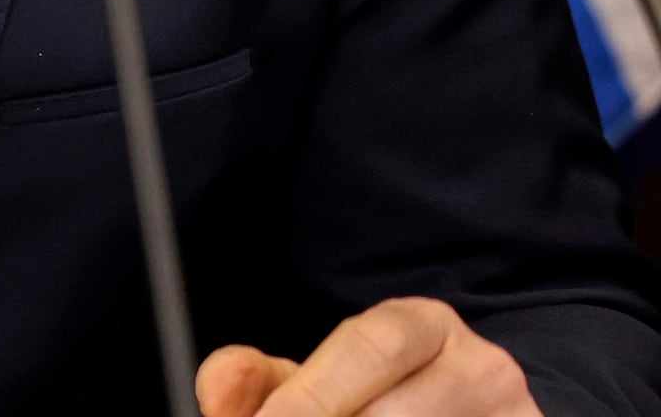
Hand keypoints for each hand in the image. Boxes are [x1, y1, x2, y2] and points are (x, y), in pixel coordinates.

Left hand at [199, 298, 538, 415]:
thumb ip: (262, 380)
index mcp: (423, 326)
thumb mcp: (325, 379)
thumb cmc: (390, 398)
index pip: (369, 346)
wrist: (489, 414)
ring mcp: (517, 416)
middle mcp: (482, 368)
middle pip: (393, 412)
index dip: (310, 395)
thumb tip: (215, 395)